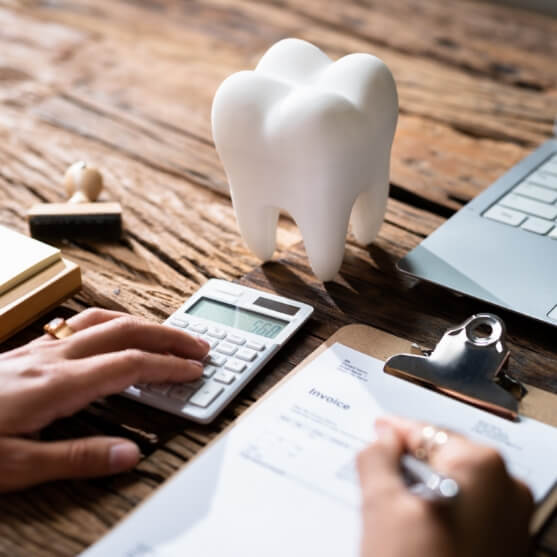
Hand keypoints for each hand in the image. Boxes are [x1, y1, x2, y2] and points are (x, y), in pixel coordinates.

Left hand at [0, 308, 209, 491]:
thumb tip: (130, 454)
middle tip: (198, 345)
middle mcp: (52, 357)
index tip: (195, 370)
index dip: (168, 366)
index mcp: (57, 384)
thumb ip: (77, 458)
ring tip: (167, 335)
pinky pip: (82, 324)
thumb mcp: (16, 466)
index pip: (129, 364)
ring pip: (103, 319)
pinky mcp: (29, 352)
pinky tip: (114, 333)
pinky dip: (113, 323)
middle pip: (125, 330)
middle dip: (168, 336)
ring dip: (143, 323)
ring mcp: (40, 349)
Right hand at [357, 416, 533, 556]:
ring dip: (421, 487)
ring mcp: (512, 521)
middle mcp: (508, 489)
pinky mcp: (507, 547)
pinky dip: (439, 510)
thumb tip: (382, 439)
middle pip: (443, 458)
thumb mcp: (381, 506)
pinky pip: (466, 511)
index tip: (378, 430)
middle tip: (377, 469)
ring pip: (453, 486)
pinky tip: (414, 528)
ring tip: (392, 504)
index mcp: (482, 467)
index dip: (395, 431)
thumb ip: (377, 458)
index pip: (427, 432)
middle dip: (408, 462)